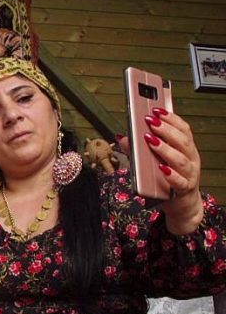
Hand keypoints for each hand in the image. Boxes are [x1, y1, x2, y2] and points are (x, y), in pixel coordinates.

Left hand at [145, 108, 203, 233]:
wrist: (181, 203)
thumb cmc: (169, 177)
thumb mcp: (155, 161)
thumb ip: (139, 150)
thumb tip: (123, 138)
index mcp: (185, 148)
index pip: (183, 129)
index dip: (171, 118)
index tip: (157, 110)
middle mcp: (190, 159)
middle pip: (182, 141)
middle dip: (166, 129)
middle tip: (151, 122)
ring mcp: (189, 174)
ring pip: (180, 159)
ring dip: (165, 149)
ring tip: (151, 141)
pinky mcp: (184, 189)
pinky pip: (179, 181)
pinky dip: (170, 174)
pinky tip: (161, 168)